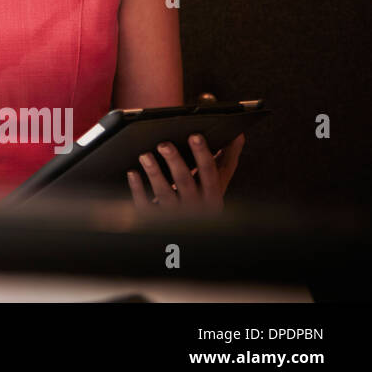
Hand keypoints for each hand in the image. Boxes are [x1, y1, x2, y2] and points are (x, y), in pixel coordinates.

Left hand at [126, 132, 244, 212]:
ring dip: (154, 173)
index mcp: (212, 196)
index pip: (210, 173)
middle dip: (175, 162)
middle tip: (163, 144)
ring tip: (145, 155)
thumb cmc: (204, 201)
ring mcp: (174, 215)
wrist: (190, 237)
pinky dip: (138, 189)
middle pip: (185, 182)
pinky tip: (132, 173)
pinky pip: (146, 205)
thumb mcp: (219, 184)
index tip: (194, 135)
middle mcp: (195, 207)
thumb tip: (239, 134)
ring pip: (164, 193)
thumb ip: (227, 159)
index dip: (203, 155)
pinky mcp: (154, 220)